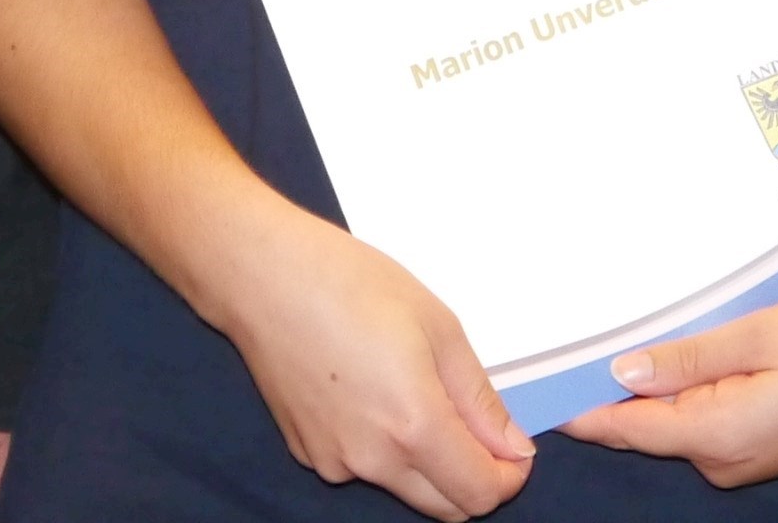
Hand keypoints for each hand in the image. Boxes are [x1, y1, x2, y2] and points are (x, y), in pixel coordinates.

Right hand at [201, 204, 536, 519]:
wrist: (263, 276)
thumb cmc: (351, 283)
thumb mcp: (438, 327)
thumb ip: (478, 399)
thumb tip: (514, 448)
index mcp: (413, 427)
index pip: (478, 496)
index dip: (508, 476)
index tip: (514, 445)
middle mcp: (372, 460)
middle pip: (445, 507)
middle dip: (474, 478)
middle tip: (477, 424)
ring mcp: (334, 462)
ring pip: (405, 489)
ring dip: (429, 464)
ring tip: (419, 393)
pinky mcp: (308, 453)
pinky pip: (364, 468)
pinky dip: (385, 450)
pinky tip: (372, 393)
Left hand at [562, 296, 777, 485]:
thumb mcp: (766, 335)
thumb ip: (690, 358)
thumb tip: (621, 373)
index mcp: (717, 434)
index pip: (622, 426)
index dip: (575, 402)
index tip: (534, 375)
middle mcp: (721, 459)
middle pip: (642, 421)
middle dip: (610, 381)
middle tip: (574, 327)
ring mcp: (739, 457)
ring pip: (672, 417)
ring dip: (652, 379)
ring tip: (623, 323)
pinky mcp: (756, 445)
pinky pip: (702, 416)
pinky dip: (684, 386)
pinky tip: (682, 347)